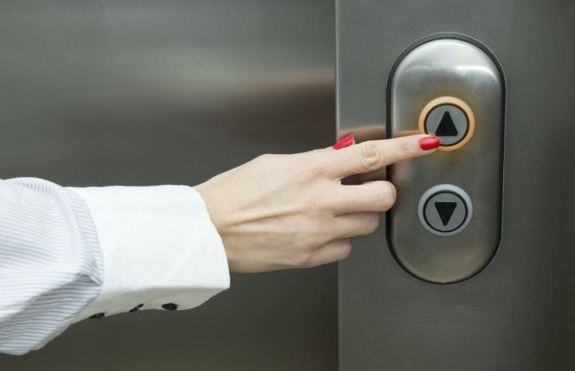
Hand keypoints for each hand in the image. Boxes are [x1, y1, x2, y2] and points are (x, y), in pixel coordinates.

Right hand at [194, 134, 438, 272]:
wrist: (210, 230)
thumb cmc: (233, 194)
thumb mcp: (274, 163)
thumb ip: (312, 162)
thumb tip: (337, 160)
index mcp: (310, 169)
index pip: (370, 154)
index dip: (404, 147)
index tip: (424, 143)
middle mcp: (320, 200)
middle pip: (383, 195)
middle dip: (383, 190)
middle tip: (371, 189)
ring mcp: (318, 231)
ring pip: (368, 225)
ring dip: (359, 216)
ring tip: (334, 212)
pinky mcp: (311, 256)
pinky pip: (345, 250)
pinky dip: (338, 241)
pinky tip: (317, 232)